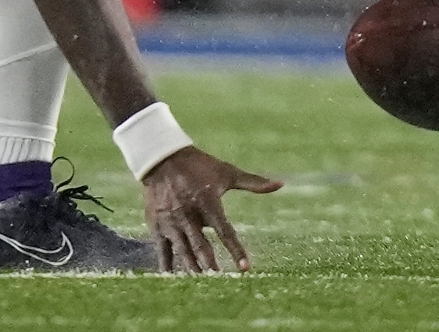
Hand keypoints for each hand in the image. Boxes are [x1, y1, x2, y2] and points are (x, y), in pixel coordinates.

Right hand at [141, 145, 280, 272]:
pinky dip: (167, 264)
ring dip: (192, 267)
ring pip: (182, 250)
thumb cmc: (199, 166)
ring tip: (201, 282)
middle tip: (219, 278)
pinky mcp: (157, 224)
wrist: (160, 157)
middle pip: (200, 245)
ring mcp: (171, 220)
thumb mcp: (226, 172)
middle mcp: (188, 213)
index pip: (224, 231)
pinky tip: (173, 278)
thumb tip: (281, 184)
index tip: (245, 268)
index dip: (236, 250)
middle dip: (210, 264)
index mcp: (207, 202)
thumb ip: (253, 182)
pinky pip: (162, 248)